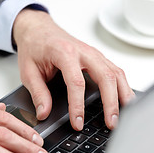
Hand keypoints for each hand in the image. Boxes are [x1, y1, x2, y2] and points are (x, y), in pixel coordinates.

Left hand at [13, 9, 134, 130]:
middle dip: (110, 102)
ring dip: (123, 95)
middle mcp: (83, 52)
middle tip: (111, 123)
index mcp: (64, 53)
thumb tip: (44, 113)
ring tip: (125, 116)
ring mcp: (94, 54)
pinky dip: (123, 87)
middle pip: (105, 77)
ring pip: (116, 73)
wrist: (38, 29)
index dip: (78, 106)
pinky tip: (125, 100)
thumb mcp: (28, 71)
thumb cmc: (34, 46)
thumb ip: (38, 93)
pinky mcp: (98, 58)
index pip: (76, 82)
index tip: (78, 123)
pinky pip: (116, 72)